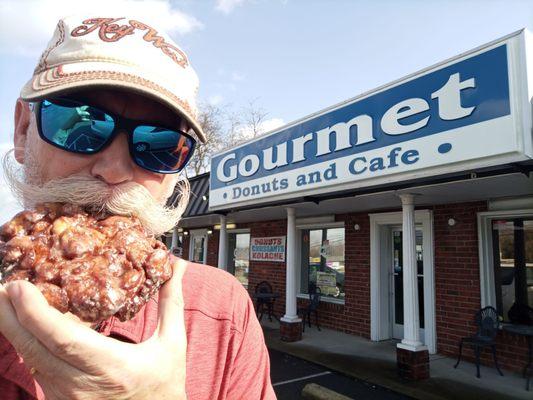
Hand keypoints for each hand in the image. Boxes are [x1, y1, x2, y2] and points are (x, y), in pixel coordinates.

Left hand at [0, 258, 187, 399]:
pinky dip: (26, 344)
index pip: (63, 339)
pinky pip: (36, 369)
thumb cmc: (164, 384)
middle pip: (34, 349)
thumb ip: (170, 301)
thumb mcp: (172, 343)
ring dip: (14, 329)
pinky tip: (23, 324)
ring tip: (7, 300)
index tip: (20, 287)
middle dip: (11, 316)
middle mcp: (82, 386)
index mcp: (112, 367)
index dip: (36, 313)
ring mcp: (67, 397)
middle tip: (3, 286)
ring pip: (29, 360)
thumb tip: (176, 266)